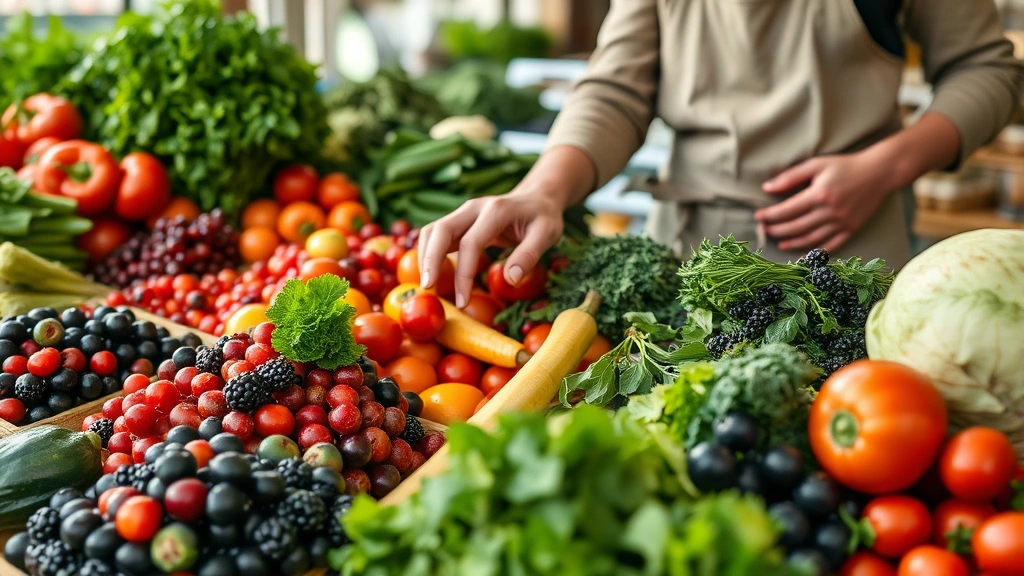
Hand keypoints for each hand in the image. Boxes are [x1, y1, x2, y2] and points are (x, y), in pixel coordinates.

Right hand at [418, 190, 564, 307]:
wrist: (536, 197)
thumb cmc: (543, 217)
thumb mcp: (547, 234)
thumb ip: (529, 255)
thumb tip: (510, 280)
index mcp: (495, 211)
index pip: (470, 243)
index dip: (463, 274)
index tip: (462, 302)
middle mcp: (473, 208)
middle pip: (439, 231)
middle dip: (430, 261)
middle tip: (428, 290)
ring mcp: (463, 212)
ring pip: (431, 231)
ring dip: (424, 257)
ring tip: (427, 285)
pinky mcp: (458, 220)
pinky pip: (435, 235)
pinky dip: (428, 254)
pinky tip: (431, 274)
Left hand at [755, 152, 895, 251]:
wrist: (879, 173)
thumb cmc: (845, 166)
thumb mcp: (816, 165)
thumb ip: (791, 177)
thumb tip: (767, 188)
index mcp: (819, 195)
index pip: (787, 210)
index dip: (770, 216)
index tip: (758, 217)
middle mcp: (829, 212)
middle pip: (796, 227)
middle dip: (777, 230)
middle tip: (765, 230)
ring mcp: (841, 223)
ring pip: (811, 239)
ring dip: (793, 243)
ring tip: (780, 243)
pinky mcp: (851, 229)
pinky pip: (831, 246)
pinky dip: (815, 253)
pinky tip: (803, 255)